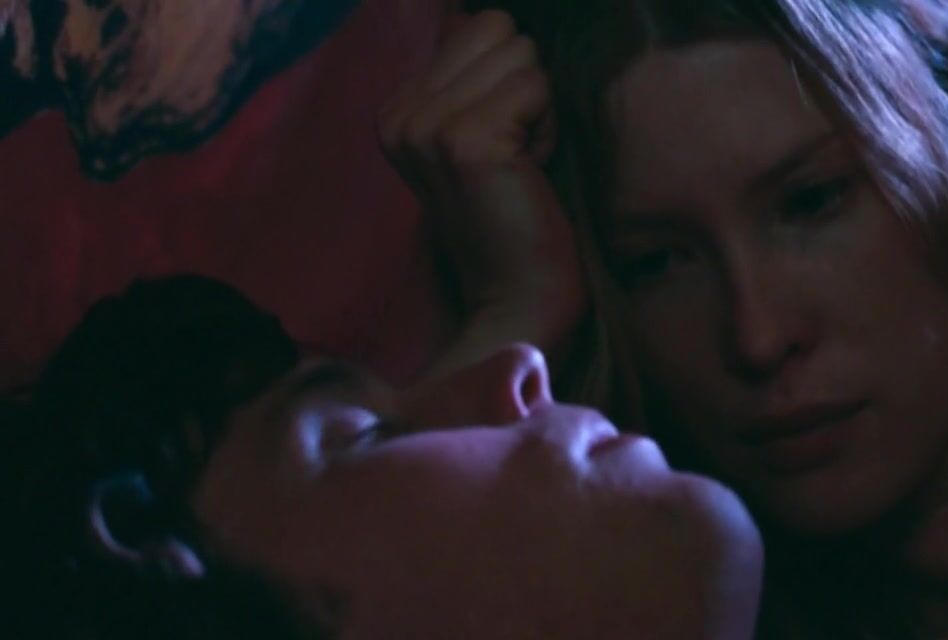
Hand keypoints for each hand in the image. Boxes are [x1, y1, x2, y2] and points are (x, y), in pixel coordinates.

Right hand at [378, 10, 581, 322]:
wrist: (520, 299)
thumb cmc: (517, 219)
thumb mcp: (483, 136)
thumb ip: (476, 77)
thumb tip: (476, 12)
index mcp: (396, 110)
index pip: (476, 26)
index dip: (508, 82)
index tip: (503, 144)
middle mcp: (400, 113)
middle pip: (497, 28)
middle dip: (525, 86)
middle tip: (517, 152)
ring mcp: (427, 126)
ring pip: (521, 53)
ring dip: (539, 107)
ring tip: (523, 162)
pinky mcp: (466, 140)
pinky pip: (536, 86)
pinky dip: (549, 127)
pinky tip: (531, 171)